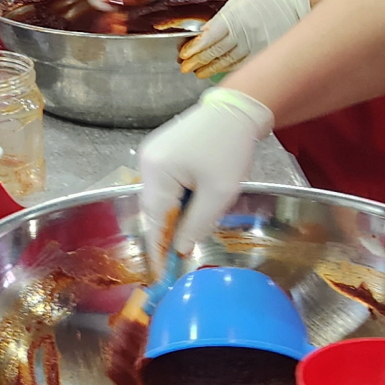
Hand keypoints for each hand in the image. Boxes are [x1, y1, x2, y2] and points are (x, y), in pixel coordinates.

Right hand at [138, 86, 272, 268]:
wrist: (237, 109)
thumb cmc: (230, 149)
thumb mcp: (219, 192)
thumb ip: (197, 223)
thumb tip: (179, 248)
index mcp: (157, 171)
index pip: (154, 219)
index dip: (157, 248)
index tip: (160, 274)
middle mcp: (146, 162)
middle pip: (153, 209)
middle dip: (166, 232)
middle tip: (177, 258)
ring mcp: (152, 155)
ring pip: (159, 198)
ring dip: (172, 216)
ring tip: (186, 235)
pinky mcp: (162, 152)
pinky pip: (165, 185)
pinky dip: (175, 201)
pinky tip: (190, 209)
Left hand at [180, 0, 312, 78]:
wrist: (295, 4)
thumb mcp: (239, 1)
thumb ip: (221, 18)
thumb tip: (205, 32)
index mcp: (233, 20)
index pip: (208, 38)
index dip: (194, 49)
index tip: (184, 55)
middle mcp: (242, 35)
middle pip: (215, 53)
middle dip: (198, 62)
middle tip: (186, 68)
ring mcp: (254, 46)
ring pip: (227, 62)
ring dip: (211, 68)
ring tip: (199, 72)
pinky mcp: (264, 54)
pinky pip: (243, 65)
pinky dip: (229, 69)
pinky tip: (220, 72)